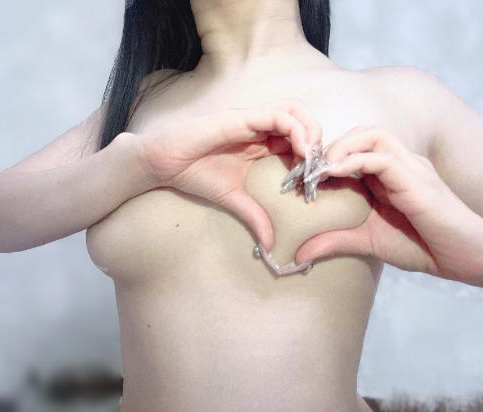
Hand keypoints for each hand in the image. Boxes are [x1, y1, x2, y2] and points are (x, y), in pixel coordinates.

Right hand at [131, 100, 322, 251]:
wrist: (164, 163)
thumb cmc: (194, 174)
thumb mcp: (233, 199)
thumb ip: (254, 216)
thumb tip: (269, 244)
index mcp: (260, 143)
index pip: (298, 138)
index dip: (312, 156)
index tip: (315, 181)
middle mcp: (259, 127)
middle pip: (303, 119)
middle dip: (318, 140)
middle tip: (318, 168)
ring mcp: (252, 120)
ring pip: (295, 111)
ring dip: (311, 132)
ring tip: (311, 159)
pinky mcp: (242, 117)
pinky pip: (278, 115)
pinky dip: (296, 130)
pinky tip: (300, 152)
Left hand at [292, 125, 482, 282]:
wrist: (463, 258)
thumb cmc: (421, 245)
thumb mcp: (367, 242)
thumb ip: (334, 241)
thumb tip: (298, 253)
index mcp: (386, 173)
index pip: (353, 147)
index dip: (324, 157)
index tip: (301, 177)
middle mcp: (398, 163)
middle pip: (362, 131)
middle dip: (330, 146)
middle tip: (308, 172)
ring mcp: (410, 168)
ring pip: (373, 134)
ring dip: (341, 147)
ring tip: (321, 171)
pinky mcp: (417, 180)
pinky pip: (383, 157)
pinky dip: (355, 160)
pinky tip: (335, 175)